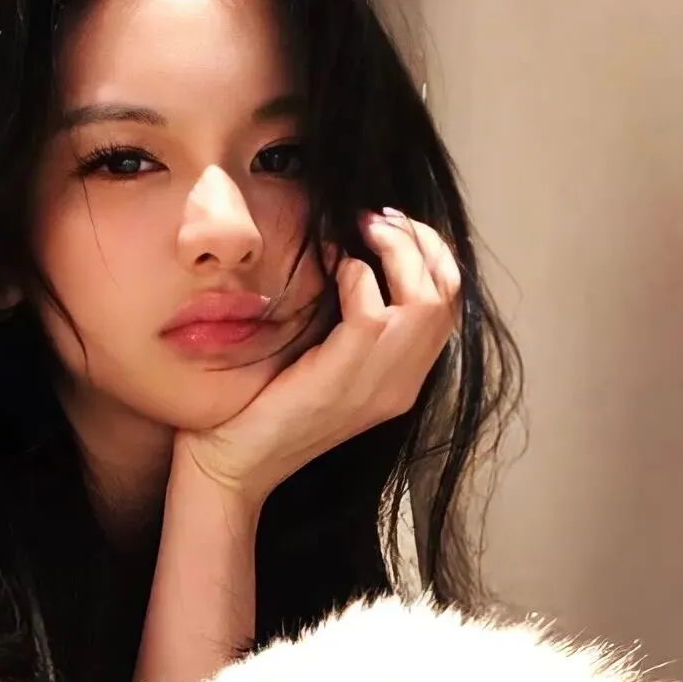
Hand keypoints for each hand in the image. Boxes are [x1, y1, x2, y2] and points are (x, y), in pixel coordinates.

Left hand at [176, 208, 461, 506]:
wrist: (234, 463)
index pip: (448, 305)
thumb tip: (350, 254)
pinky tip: (335, 269)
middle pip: (448, 294)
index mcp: (402, 378)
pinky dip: (358, 277)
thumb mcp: (322, 360)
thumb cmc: (265, 407)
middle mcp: (403, 383)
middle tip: (377, 218)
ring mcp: (379, 385)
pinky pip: (374, 312)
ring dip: (395, 250)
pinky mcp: (344, 379)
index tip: (392, 227)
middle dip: (420, 241)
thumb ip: (348, 321)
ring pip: (427, 299)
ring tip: (362, 230)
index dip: (430, 254)